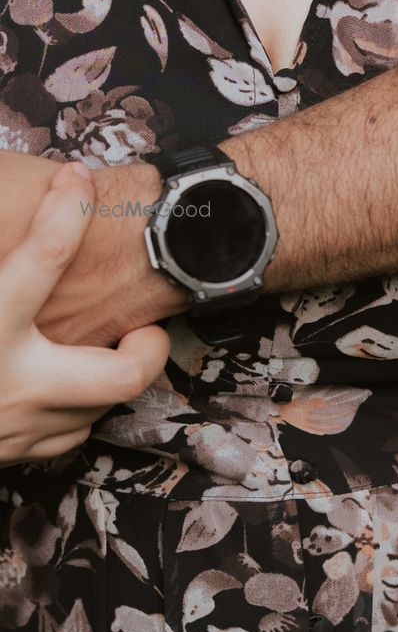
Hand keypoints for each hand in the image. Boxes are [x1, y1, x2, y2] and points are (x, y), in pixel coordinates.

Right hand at [0, 164, 170, 466]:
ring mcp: (17, 427)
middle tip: (145, 320)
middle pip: (121, 372)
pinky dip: (81, 404)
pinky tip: (71, 379)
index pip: (43, 258)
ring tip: (113, 341)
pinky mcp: (13, 454)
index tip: (76, 178)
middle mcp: (11, 383)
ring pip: (103, 405)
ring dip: (115, 371)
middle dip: (149, 346)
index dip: (67, 209)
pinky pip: (71, 432)